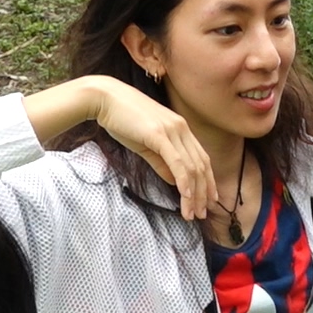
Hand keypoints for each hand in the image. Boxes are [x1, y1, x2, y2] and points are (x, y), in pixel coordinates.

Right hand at [88, 78, 216, 219]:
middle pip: (201, 166)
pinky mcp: (159, 134)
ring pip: (191, 168)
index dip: (208, 182)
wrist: (104, 98)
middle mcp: (182, 128)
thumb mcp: (146, 145)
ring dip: (194, 194)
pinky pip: (177, 162)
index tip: (207, 201)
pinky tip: (185, 197)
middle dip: (203, 193)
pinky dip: (184, 181)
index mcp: (181, 129)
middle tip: (202, 214)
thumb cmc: (122, 119)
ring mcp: (172, 130)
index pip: (201, 159)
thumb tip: (176, 181)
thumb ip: (162, 163)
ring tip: (192, 213)